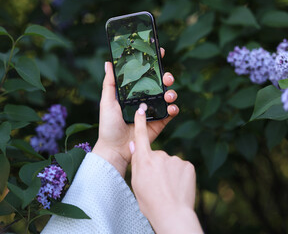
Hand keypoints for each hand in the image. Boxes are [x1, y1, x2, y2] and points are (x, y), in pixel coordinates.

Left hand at [92, 48, 178, 176]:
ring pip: (168, 96)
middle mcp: (145, 99)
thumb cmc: (108, 125)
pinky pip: (171, 113)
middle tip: (166, 77)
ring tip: (168, 95)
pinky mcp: (159, 122)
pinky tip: (171, 107)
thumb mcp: (106, 102)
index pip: (145, 74)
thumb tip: (108, 63)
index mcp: (133, 92)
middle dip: (166, 76)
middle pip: (160, 83)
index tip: (159, 51)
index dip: (153, 63)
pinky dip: (174, 108)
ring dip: (172, 92)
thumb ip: (109, 83)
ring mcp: (153, 110)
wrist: (115, 148)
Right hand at [129, 107, 202, 233]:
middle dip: (157, 166)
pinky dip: (180, 175)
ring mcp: (175, 159)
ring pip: (170, 163)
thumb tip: (134, 145)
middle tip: (157, 184)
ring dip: (169, 172)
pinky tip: (178, 186)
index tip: (141, 110)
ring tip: (168, 188)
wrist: (172, 213)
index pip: (141, 136)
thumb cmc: (150, 201)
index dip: (140, 123)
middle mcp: (160, 156)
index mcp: (144, 160)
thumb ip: (136, 162)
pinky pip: (181, 167)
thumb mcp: (136, 182)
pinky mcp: (188, 165)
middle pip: (157, 156)